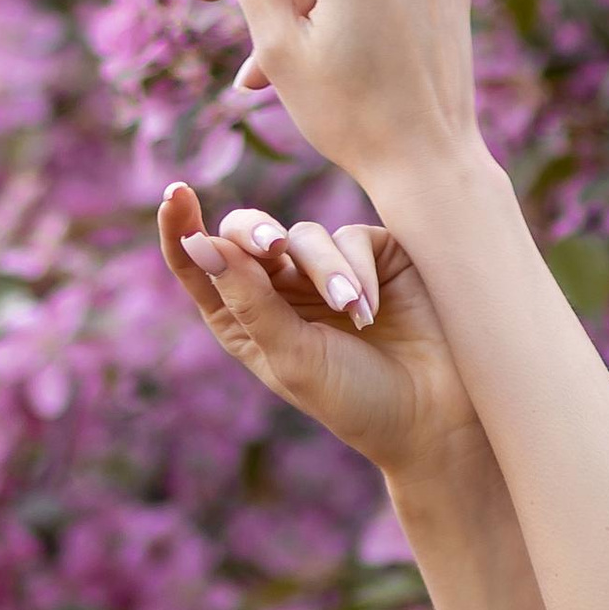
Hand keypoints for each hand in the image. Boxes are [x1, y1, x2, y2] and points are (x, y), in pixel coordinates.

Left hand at [158, 182, 493, 487]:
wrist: (433, 414)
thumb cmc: (355, 399)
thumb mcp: (292, 355)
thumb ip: (248, 299)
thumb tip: (201, 242)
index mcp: (245, 320)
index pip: (201, 266)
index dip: (182, 228)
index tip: (175, 195)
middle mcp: (280, 290)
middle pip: (247, 234)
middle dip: (256, 235)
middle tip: (272, 250)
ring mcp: (325, 270)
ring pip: (303, 236)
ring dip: (326, 272)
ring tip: (355, 313)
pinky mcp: (373, 255)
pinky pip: (350, 237)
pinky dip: (359, 269)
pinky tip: (374, 309)